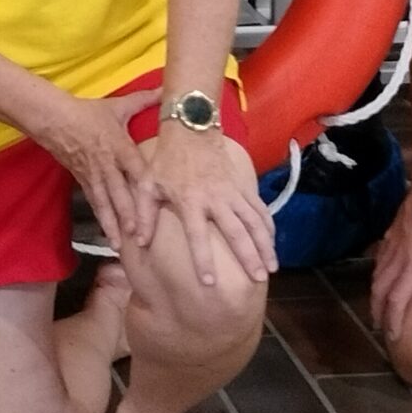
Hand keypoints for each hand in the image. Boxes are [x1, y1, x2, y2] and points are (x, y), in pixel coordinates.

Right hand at [25, 87, 158, 250]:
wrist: (54, 118)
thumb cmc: (89, 113)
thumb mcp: (117, 105)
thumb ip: (144, 100)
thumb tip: (167, 90)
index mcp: (118, 145)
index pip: (134, 168)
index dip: (144, 187)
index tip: (153, 203)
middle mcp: (107, 164)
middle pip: (119, 191)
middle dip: (128, 214)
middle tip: (138, 235)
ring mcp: (94, 175)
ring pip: (105, 202)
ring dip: (113, 223)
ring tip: (121, 244)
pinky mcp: (84, 181)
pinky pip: (95, 203)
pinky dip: (102, 220)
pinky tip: (109, 237)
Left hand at [144, 119, 274, 286]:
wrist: (191, 129)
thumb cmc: (166, 160)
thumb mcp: (148, 184)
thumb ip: (143, 214)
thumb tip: (138, 242)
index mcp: (190, 201)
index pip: (197, 236)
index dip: (203, 260)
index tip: (210, 283)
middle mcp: (215, 199)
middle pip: (236, 232)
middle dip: (248, 256)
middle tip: (257, 279)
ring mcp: (232, 192)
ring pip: (254, 222)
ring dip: (265, 245)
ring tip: (272, 268)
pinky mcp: (243, 186)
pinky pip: (259, 209)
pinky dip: (268, 226)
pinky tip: (273, 243)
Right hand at [371, 180, 411, 338]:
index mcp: (411, 270)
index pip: (396, 302)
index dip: (392, 321)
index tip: (391, 337)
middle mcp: (396, 260)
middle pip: (379, 291)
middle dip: (377, 310)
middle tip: (377, 325)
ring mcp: (391, 245)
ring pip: (376, 274)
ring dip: (375, 292)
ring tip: (377, 303)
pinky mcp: (391, 233)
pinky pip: (380, 258)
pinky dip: (378, 271)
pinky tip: (384, 270)